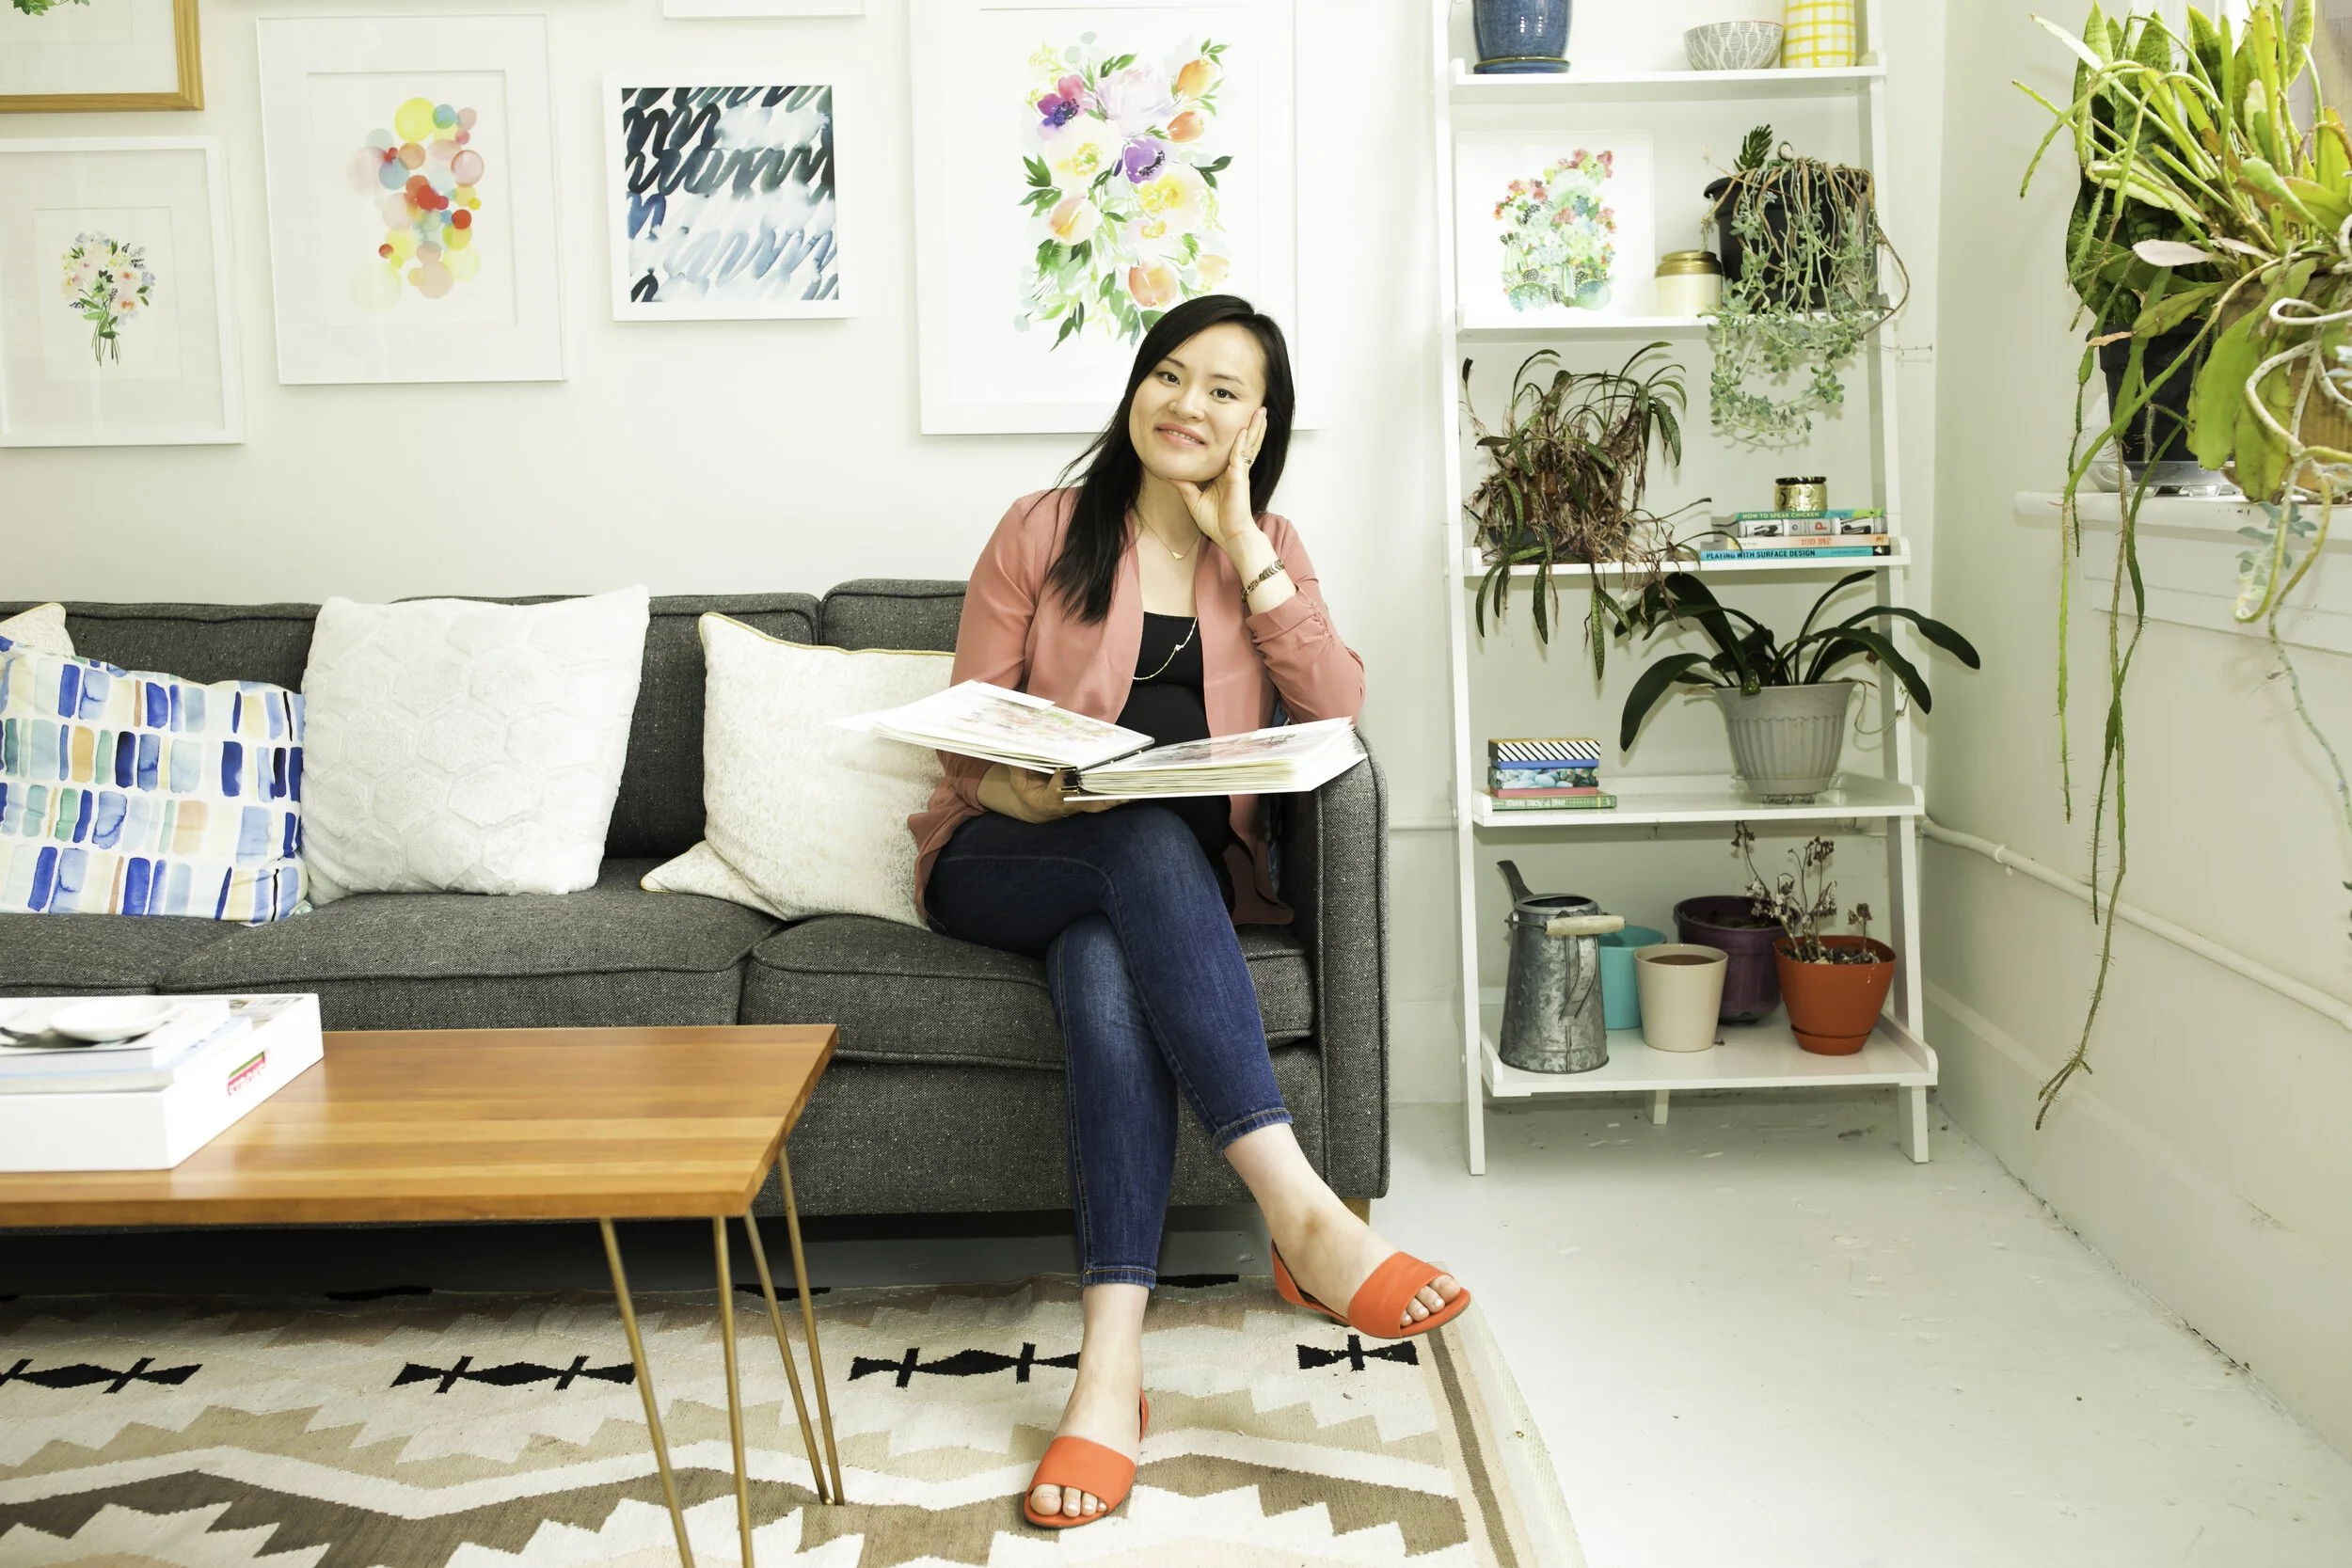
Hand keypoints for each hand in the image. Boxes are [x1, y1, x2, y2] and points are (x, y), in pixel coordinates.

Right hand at [982, 763, 1125, 823]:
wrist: (1038, 809)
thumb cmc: (1029, 792)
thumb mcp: (1018, 783)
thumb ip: (1020, 768)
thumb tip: (1018, 747)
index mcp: (1050, 801)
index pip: (1058, 793)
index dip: (1064, 782)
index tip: (1067, 770)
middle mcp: (1071, 805)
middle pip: (1090, 804)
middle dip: (1104, 798)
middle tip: (1119, 790)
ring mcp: (1083, 804)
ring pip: (1103, 803)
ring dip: (1119, 797)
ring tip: (1135, 788)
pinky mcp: (1091, 800)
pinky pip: (1107, 798)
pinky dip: (1121, 793)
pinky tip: (1135, 785)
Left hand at [1173, 406, 1267, 551]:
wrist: (1230, 536)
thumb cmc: (1217, 522)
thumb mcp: (1194, 501)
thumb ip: (1184, 486)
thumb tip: (1171, 475)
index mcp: (1226, 474)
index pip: (1233, 449)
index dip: (1239, 434)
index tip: (1239, 418)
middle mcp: (1236, 470)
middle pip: (1246, 442)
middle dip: (1253, 425)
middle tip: (1258, 408)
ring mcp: (1239, 473)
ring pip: (1249, 445)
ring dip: (1255, 428)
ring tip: (1262, 411)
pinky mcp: (1239, 478)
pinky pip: (1240, 456)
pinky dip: (1242, 443)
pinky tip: (1244, 430)